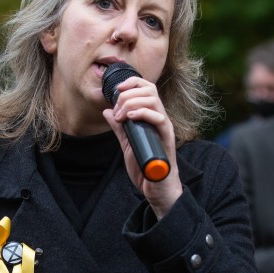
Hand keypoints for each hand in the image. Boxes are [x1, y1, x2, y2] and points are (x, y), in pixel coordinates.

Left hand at [102, 76, 182, 218]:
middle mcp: (160, 119)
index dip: (132, 82)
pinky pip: (160, 119)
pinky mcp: (167, 140)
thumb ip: (119, 127)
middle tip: (117, 110)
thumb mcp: (126, 143)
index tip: (117, 89)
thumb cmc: (146, 168)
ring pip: (154, 101)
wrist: (157, 190)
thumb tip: (107, 111)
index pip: (147, 88)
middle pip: (150, 90)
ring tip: (121, 116)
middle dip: (128, 94)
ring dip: (132, 103)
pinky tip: (130, 117)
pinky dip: (143, 114)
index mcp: (151, 118)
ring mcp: (164, 129)